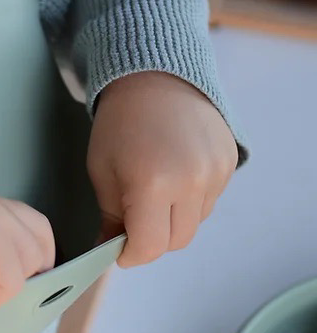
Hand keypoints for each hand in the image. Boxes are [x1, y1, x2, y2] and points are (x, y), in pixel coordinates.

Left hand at [87, 71, 237, 267]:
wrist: (154, 77)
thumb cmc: (119, 124)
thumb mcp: (102, 171)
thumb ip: (110, 218)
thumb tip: (107, 251)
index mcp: (154, 184)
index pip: (150, 247)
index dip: (131, 255)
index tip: (119, 250)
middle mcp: (192, 182)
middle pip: (176, 241)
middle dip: (151, 240)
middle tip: (132, 222)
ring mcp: (217, 172)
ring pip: (194, 224)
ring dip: (172, 222)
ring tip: (154, 192)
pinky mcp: (230, 164)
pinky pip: (209, 202)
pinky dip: (190, 202)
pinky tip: (174, 176)